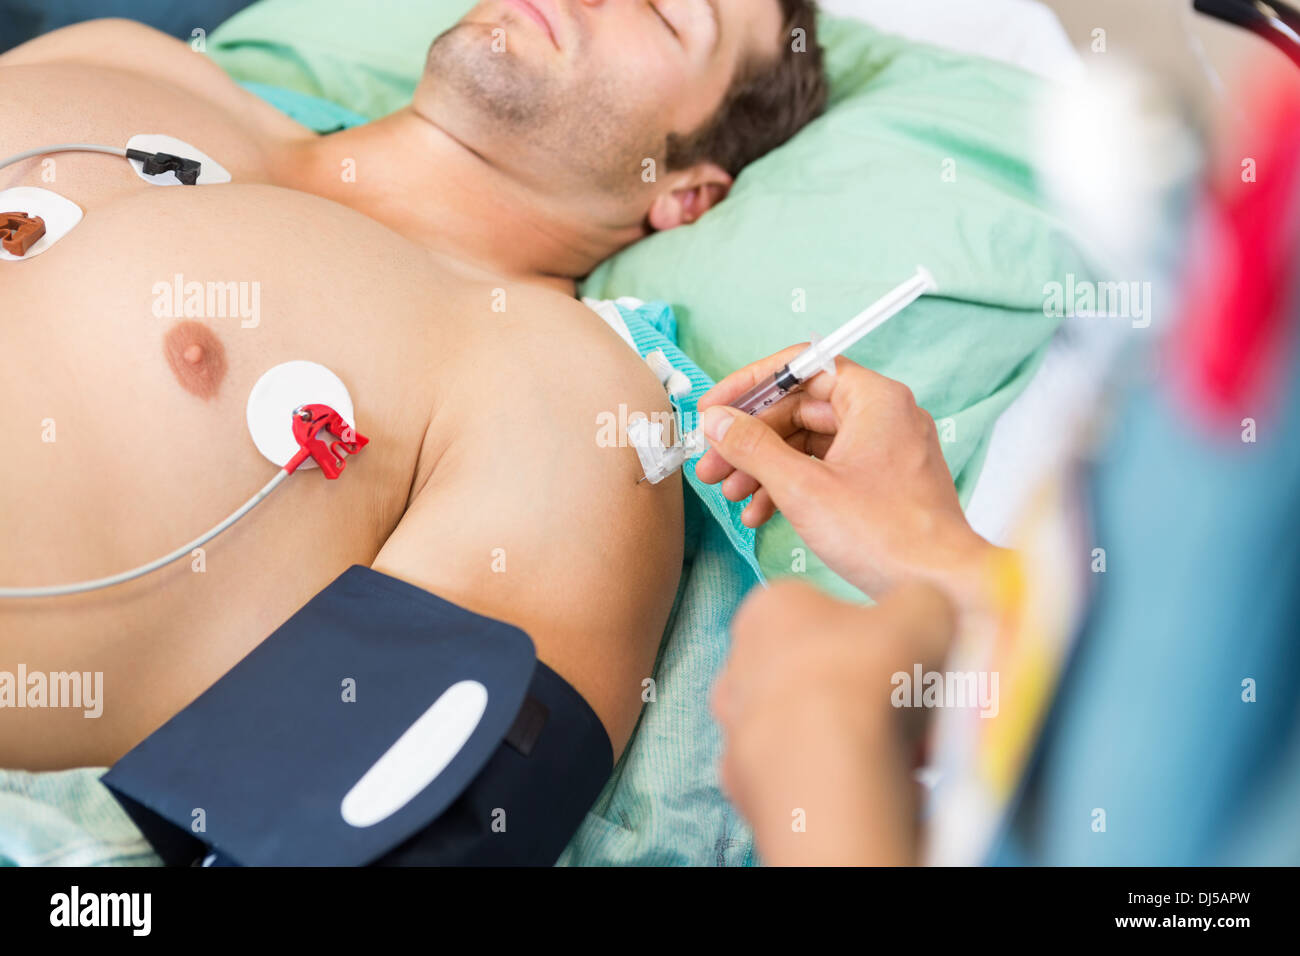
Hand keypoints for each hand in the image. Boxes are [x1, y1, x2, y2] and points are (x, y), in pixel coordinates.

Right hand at [696, 347, 997, 605]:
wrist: (940, 588)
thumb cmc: (887, 537)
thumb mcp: (803, 489)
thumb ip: (753, 447)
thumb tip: (717, 421)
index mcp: (875, 399)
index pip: (802, 368)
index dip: (750, 387)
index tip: (715, 408)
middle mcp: (884, 416)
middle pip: (800, 410)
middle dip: (750, 439)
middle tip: (710, 462)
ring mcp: (885, 451)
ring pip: (808, 444)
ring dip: (764, 467)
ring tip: (727, 492)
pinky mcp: (881, 484)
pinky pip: (826, 470)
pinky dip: (791, 487)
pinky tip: (759, 512)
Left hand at [712, 579, 955, 865]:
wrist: (830, 776)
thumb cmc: (868, 675)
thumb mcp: (924, 610)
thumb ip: (920, 603)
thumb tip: (920, 618)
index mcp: (767, 608)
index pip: (818, 608)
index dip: (867, 632)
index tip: (900, 658)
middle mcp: (736, 665)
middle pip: (810, 670)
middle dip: (856, 689)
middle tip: (904, 709)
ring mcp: (734, 730)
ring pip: (803, 726)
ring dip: (846, 736)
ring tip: (896, 754)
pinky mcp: (742, 786)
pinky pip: (799, 775)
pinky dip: (832, 779)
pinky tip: (869, 787)